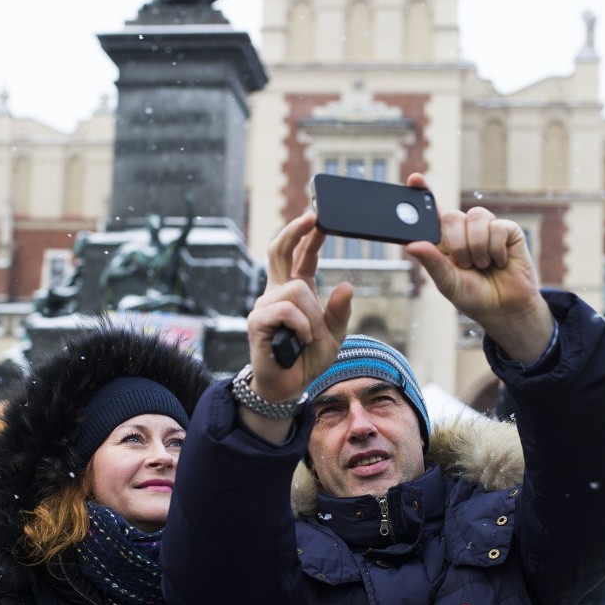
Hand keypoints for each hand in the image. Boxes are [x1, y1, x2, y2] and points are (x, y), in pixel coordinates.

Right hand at [247, 211, 352, 402]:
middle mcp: (276, 292)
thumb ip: (339, 311)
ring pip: (296, 290)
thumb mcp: (334, 335)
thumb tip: (346, 285)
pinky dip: (301, 326)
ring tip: (311, 337)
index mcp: (295, 291)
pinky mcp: (257, 321)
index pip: (300, 256)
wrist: (288, 386)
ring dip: (312, 316)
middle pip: (278, 250)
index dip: (307, 236)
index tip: (318, 217)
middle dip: (295, 231)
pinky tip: (301, 340)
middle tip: (312, 218)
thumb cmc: (307, 359)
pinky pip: (286, 310)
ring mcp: (264, 305)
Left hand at [403, 175, 553, 362]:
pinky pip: (496, 227)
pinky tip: (500, 261)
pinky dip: (495, 249)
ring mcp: (487, 227)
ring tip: (482, 265)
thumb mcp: (447, 282)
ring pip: (475, 218)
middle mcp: (465, 230)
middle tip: (465, 264)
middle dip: (456, 244)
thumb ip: (431, 262)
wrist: (505, 309)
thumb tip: (411, 244)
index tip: (415, 179)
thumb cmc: (473, 296)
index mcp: (445, 241)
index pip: (432, 212)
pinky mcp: (508, 230)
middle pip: (452, 216)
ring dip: (476, 247)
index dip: (424, 192)